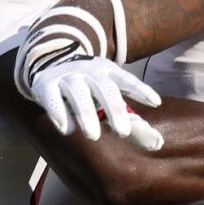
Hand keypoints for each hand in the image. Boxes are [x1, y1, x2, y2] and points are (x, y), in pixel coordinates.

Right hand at [26, 56, 164, 150]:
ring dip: (86, 113)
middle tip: (123, 132)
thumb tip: (157, 144)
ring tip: (93, 135)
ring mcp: (66, 76)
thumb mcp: (108, 96)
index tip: (156, 103)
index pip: (126, 80)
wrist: (48, 61)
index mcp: (107, 71)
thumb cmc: (88, 87)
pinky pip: (52, 98)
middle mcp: (88, 71)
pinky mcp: (46, 84)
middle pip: (104, 87)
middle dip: (114, 109)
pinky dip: (59, 113)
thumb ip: (131, 119)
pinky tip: (66, 130)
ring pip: (78, 93)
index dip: (141, 90)